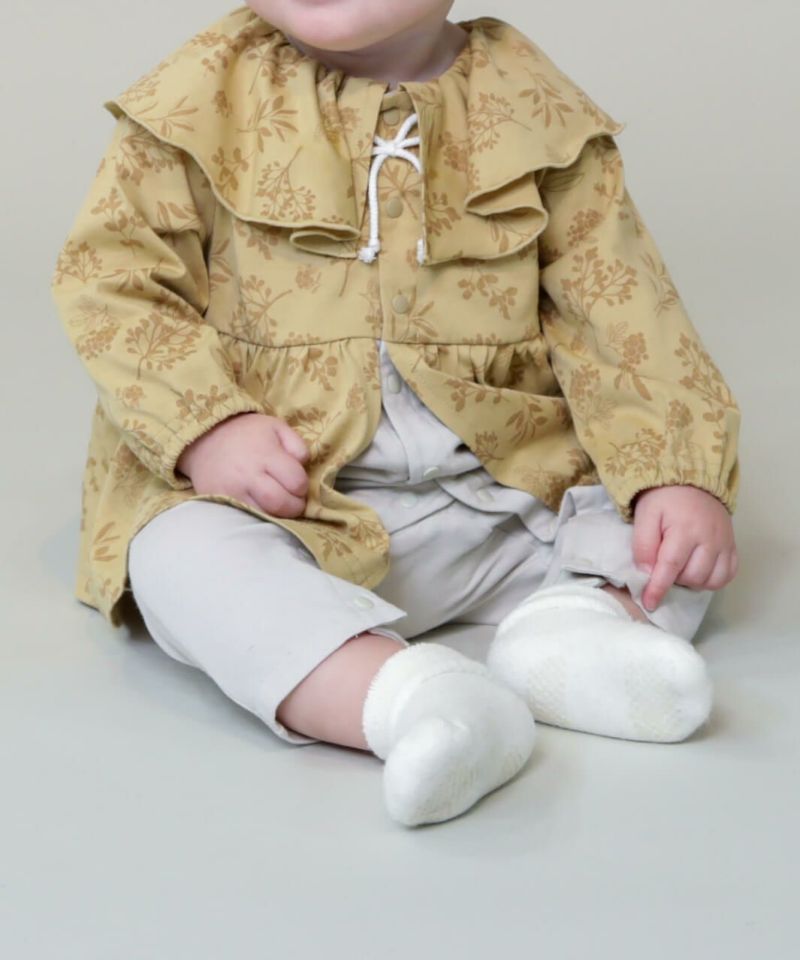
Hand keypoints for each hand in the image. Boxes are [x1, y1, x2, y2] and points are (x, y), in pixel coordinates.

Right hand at [176, 412, 309, 517]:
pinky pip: (246, 518)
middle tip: (293, 500)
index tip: (297, 483)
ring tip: (277, 504)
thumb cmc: (246, 433)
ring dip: (277, 515)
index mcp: (265, 454)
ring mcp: (233, 492)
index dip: (302, 486)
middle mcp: (248, 475)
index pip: (296, 481)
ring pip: (265, 516)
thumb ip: (298, 446)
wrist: (204, 439)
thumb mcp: (276, 427)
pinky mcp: (220, 503)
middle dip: (294, 506)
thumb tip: (304, 467)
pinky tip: (260, 506)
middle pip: (281, 504)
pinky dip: (258, 517)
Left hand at [632, 485, 738, 610]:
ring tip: (680, 568)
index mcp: (685, 529)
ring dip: (693, 581)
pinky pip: (728, 575)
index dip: (658, 588)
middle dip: (674, 579)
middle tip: (663, 566)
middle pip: (693, 576)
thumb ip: (643, 544)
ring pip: (712, 581)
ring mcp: (725, 543)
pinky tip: (699, 571)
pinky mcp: (733, 546)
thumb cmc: (664, 500)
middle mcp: (710, 538)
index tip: (649, 603)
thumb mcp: (645, 516)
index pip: (671, 566)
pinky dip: (713, 580)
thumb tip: (647, 573)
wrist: (690, 482)